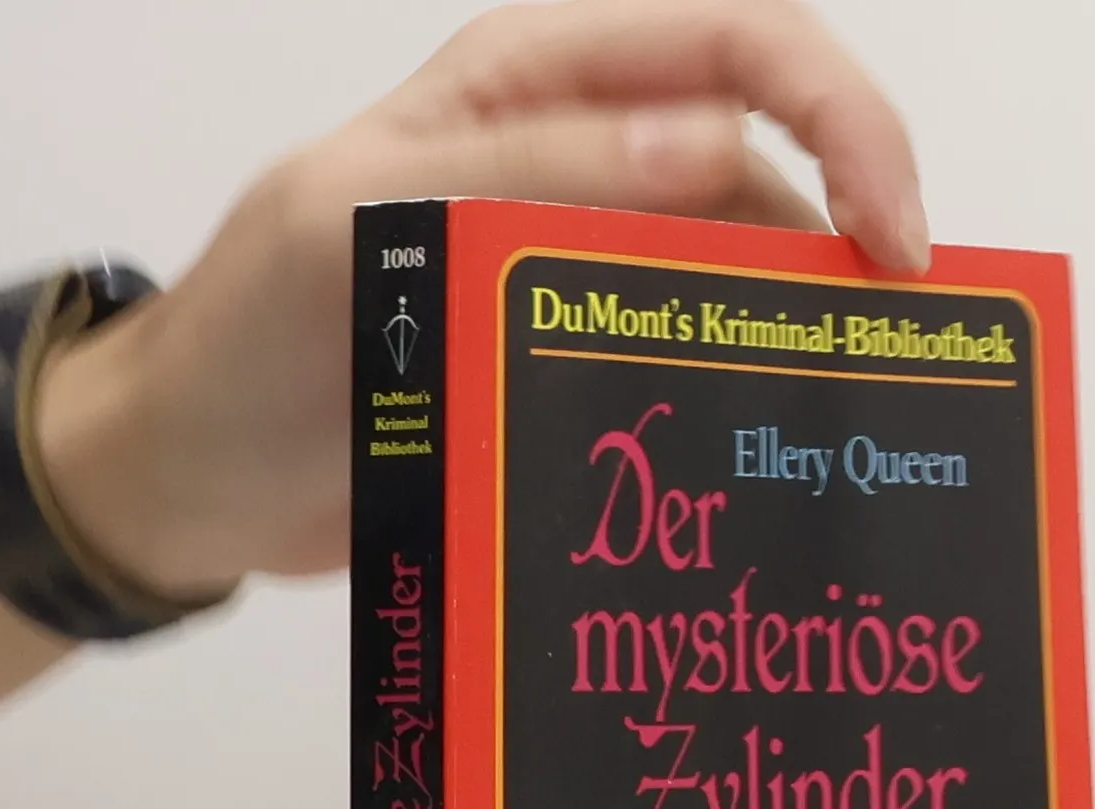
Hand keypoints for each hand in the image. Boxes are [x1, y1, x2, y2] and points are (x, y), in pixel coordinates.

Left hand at [38, 0, 926, 601]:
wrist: (198, 477)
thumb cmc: (253, 335)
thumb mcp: (365, 225)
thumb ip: (531, 170)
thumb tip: (721, 151)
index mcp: (542, 78)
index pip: (744, 46)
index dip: (846, 123)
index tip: (894, 246)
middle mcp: (589, 157)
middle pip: (777, 161)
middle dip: (852, 241)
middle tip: (895, 363)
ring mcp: (593, 266)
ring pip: (748, 273)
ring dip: (802, 340)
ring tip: (841, 439)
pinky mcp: (585, 362)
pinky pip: (700, 362)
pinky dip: (746, 405)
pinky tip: (769, 468)